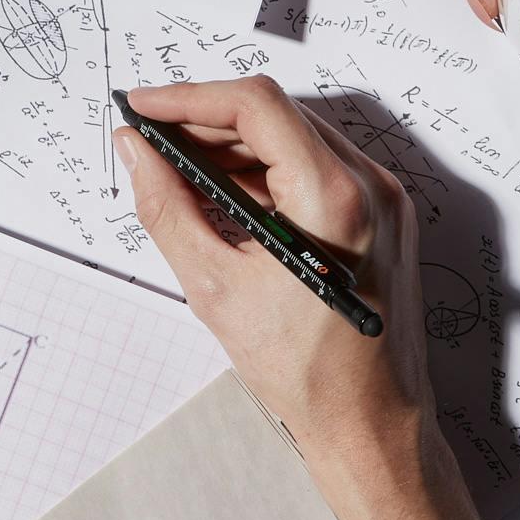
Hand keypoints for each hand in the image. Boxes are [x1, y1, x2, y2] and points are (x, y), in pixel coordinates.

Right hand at [112, 77, 428, 455]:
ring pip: (296, 136)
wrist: (369, 420)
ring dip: (235, 143)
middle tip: (150, 137)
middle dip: (207, 119)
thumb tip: (136, 152)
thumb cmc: (305, 371)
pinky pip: (316, 166)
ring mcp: (382, 198)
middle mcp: (369, 186)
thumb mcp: (215, 286)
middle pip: (276, 115)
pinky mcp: (382, 214)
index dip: (190, 98)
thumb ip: (167, 206)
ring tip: (177, 164)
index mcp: (333, 200)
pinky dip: (267, 168)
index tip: (145, 106)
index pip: (256, 107)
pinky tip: (224, 189)